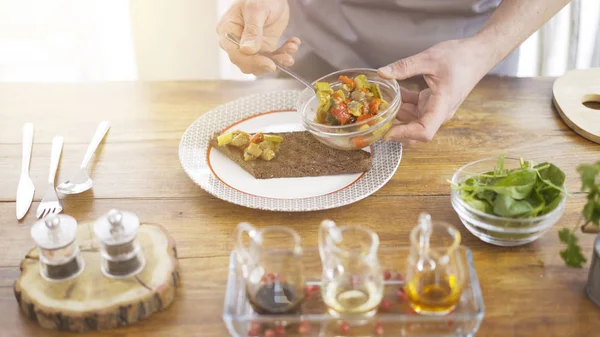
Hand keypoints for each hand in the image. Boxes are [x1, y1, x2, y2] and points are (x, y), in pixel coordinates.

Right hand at [217, 0, 300, 75]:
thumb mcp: (256, 9)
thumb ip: (252, 30)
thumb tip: (247, 50)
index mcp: (228, 31)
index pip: (236, 54)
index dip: (252, 62)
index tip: (269, 64)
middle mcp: (237, 42)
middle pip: (248, 63)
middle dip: (268, 63)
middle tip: (286, 59)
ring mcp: (251, 46)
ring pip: (262, 64)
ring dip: (279, 59)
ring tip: (292, 48)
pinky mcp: (264, 46)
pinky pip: (273, 58)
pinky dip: (285, 53)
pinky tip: (293, 43)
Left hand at [377, 38, 491, 141]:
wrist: (478, 54)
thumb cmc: (460, 57)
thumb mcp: (429, 58)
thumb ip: (404, 67)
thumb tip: (382, 73)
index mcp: (442, 105)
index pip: (424, 131)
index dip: (405, 134)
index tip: (387, 132)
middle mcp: (439, 112)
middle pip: (415, 130)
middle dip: (396, 127)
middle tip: (375, 119)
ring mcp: (435, 108)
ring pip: (412, 119)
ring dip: (396, 113)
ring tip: (378, 103)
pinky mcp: (432, 102)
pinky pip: (414, 108)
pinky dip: (402, 103)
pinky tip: (391, 93)